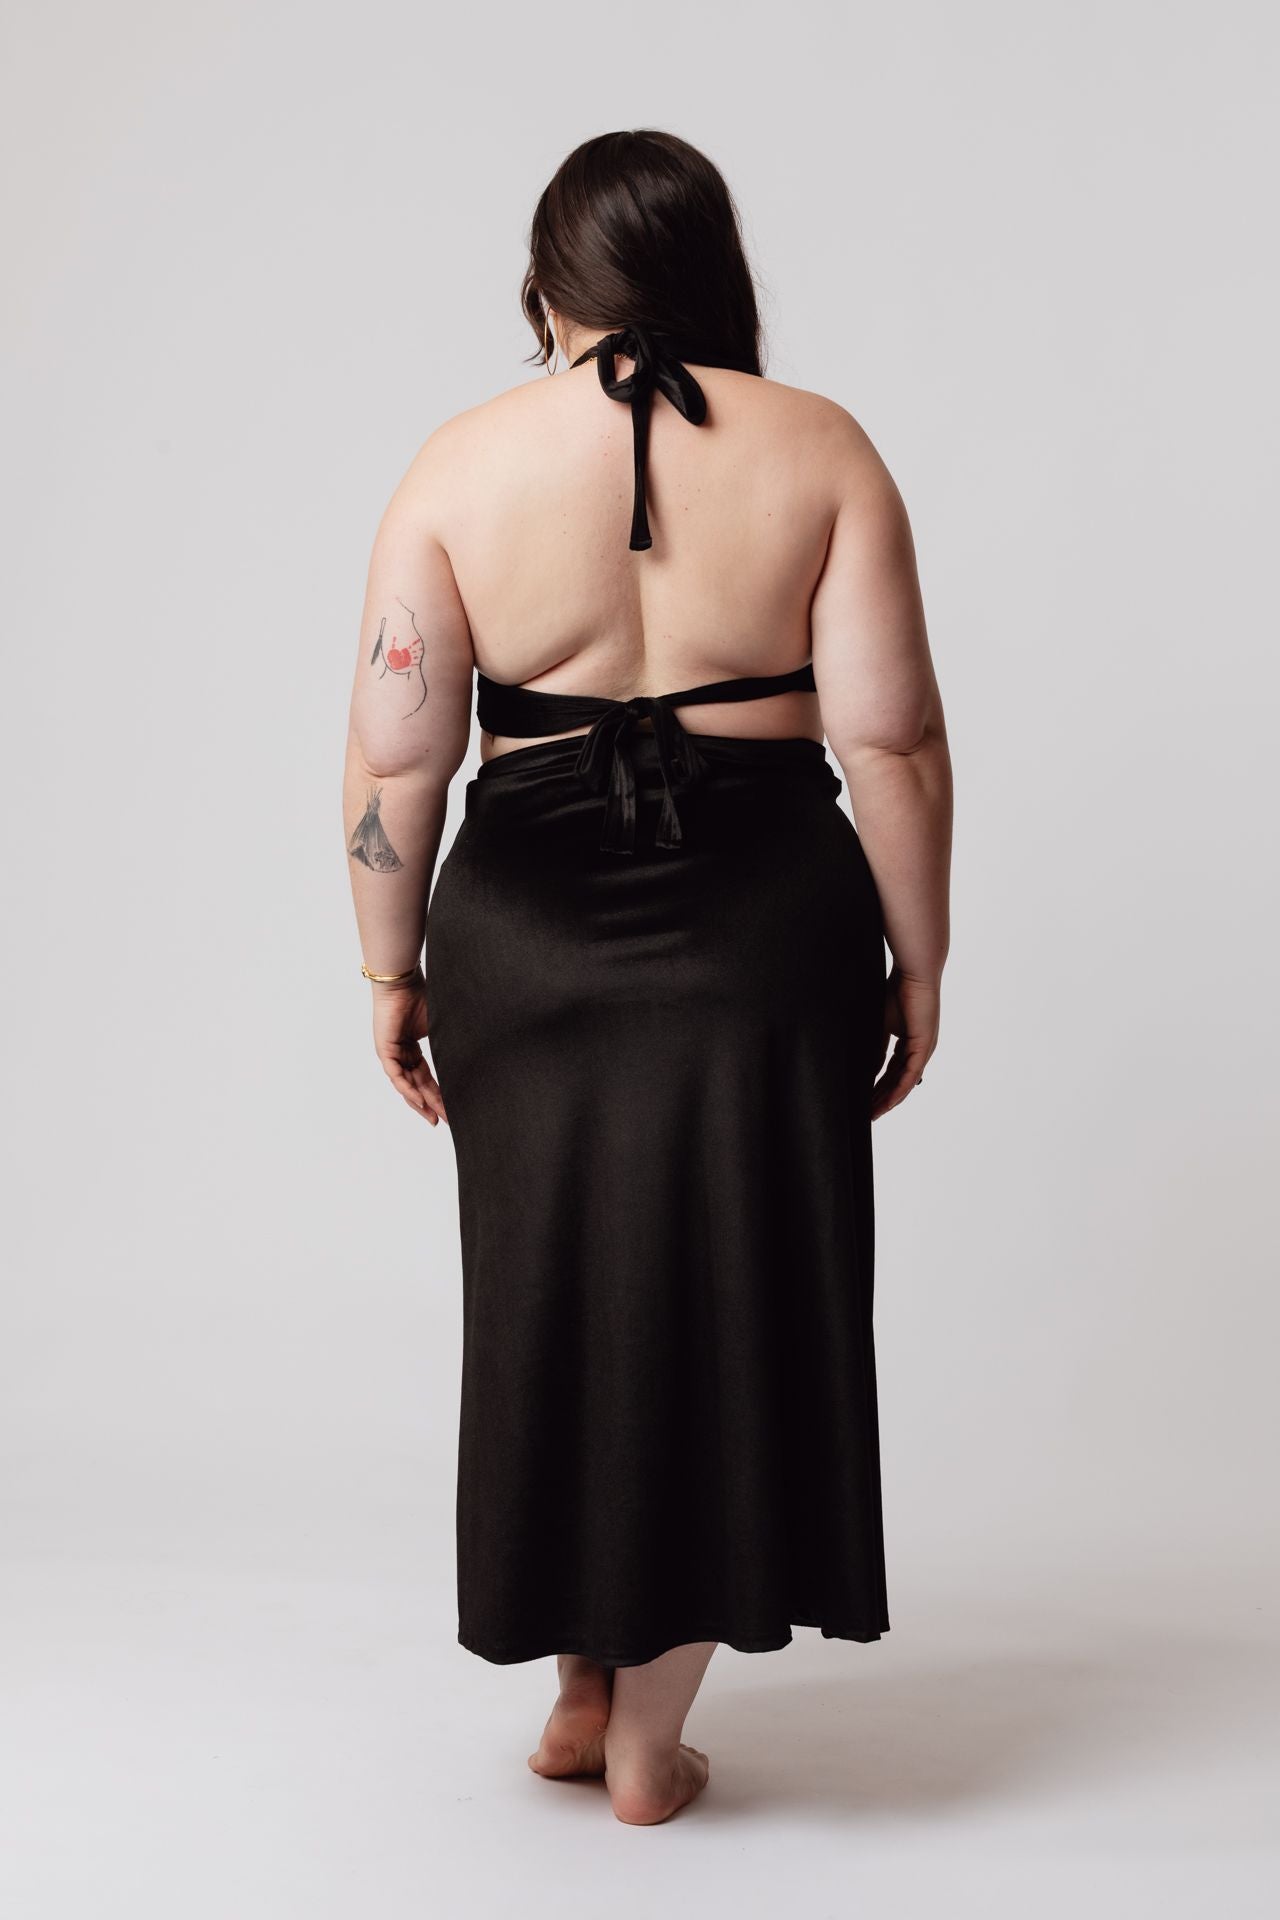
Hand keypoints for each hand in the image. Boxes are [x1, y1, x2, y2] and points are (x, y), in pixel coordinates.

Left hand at [370, 970, 447, 1125]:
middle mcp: (401, 1054)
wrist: (404, 981)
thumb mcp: (441, 1026)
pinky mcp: (385, 1051)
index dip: (438, 1094)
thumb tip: (476, 1054)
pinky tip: (421, 1102)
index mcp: (412, 1048)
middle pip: (417, 1085)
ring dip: (421, 1103)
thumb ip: (450, 1043)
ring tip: (435, 1118)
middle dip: (432, 1104)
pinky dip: (409, 1090)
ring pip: (407, 1085)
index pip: (426, 1077)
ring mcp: (391, 1054)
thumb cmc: (421, 995)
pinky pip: (398, 1077)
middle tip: (446, 1121)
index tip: (450, 1110)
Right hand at [871, 965, 938, 1119]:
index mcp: (909, 1042)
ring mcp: (923, 1049)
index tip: (864, 1100)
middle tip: (867, 1114)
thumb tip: (870, 1069)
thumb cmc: (897, 991)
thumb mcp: (881, 1025)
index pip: (892, 1070)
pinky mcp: (924, 1046)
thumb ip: (877, 1047)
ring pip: (905, 1083)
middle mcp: (919, 1049)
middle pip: (898, 1081)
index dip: (879, 1087)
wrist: (914, 973)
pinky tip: (888, 1102)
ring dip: (890, 1100)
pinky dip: (899, 1090)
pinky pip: (910, 1075)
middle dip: (882, 1098)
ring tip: (874, 1114)